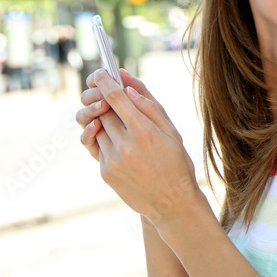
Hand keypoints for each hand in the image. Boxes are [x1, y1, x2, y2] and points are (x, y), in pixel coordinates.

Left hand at [87, 69, 202, 228]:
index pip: (116, 98)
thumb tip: (128, 87)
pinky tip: (126, 150)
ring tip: (124, 129)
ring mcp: (112, 159)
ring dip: (107, 123)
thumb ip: (150, 108)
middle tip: (112, 98)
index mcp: (145, 131)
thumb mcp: (172, 133)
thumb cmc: (177, 164)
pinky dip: (108, 142)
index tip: (101, 72)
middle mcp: (125, 144)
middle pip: (104, 111)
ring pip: (99, 129)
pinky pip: (99, 147)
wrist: (172, 203)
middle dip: (106, 102)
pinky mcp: (105, 172)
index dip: (106, 82)